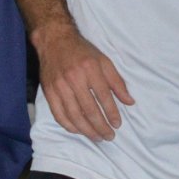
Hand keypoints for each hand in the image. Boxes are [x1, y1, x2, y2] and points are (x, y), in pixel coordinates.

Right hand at [34, 23, 133, 140]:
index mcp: (90, 69)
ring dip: (87, 130)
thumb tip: (129, 102)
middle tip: (109, 136)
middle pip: (89, 109)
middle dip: (100, 126)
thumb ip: (117, 82)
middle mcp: (74, 78)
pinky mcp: (49, 91)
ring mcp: (59, 86)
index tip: (117, 124)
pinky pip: (59, 114)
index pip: (103, 96)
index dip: (111, 113)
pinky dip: (69, 126)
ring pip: (74, 115)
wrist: (55, 41)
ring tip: (97, 137)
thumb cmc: (82, 52)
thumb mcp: (104, 61)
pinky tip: (79, 131)